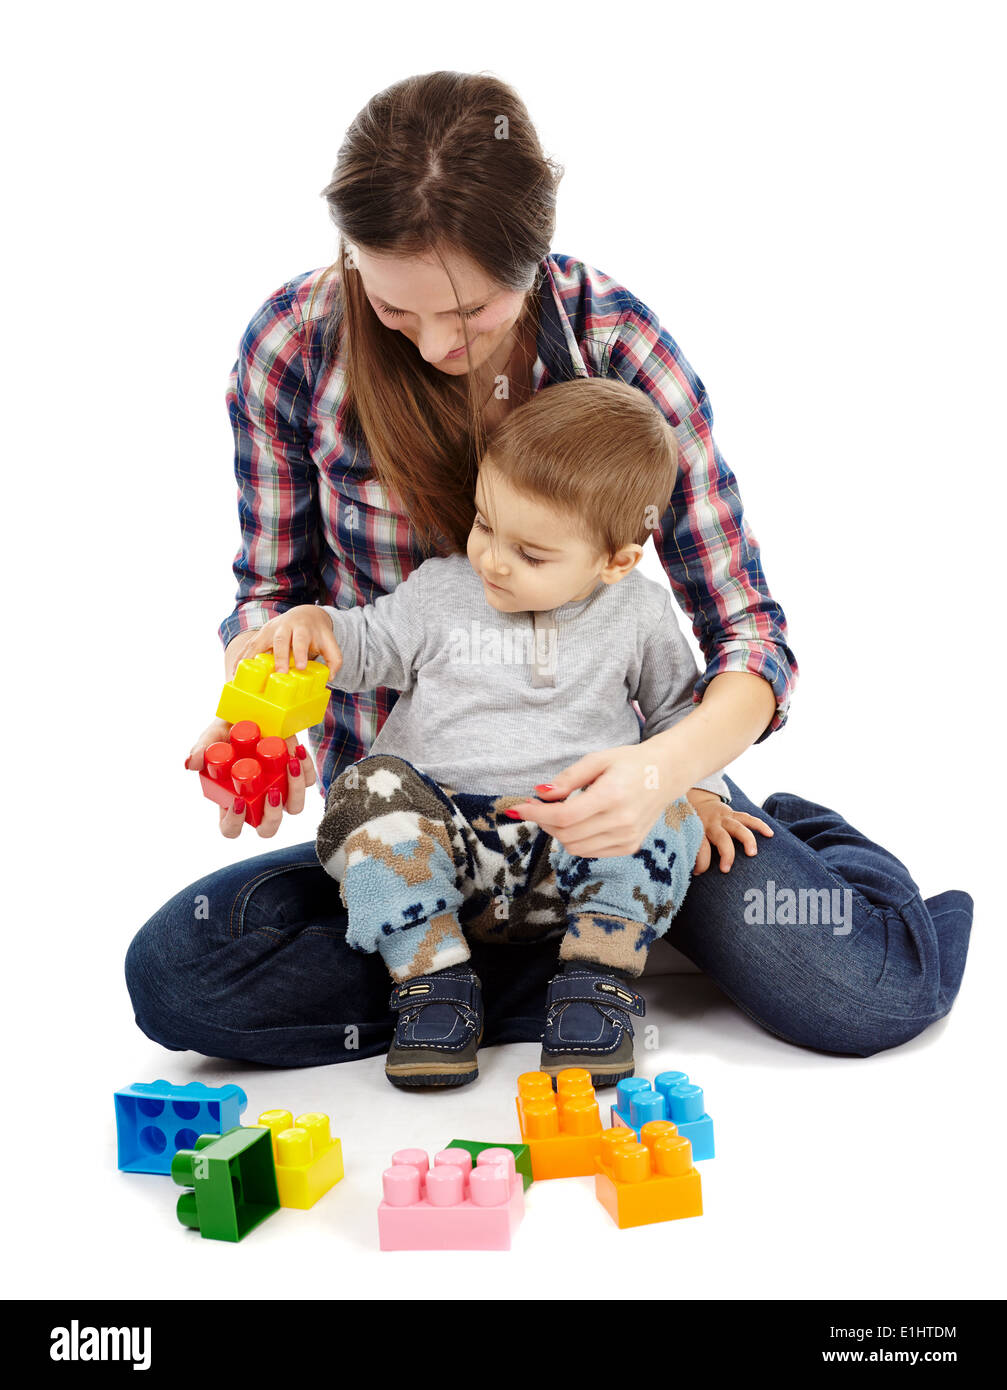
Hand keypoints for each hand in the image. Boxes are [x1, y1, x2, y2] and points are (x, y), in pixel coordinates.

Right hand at [185, 729, 317, 838]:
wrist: (256, 709)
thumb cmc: (230, 729)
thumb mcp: (215, 735)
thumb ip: (203, 748)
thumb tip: (190, 764)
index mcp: (232, 799)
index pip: (230, 828)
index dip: (234, 823)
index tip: (237, 800)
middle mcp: (257, 800)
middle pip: (267, 828)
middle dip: (272, 816)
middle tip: (271, 792)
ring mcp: (280, 790)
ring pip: (294, 807)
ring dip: (295, 790)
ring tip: (290, 764)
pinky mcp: (298, 775)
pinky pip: (309, 782)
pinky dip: (307, 768)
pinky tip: (298, 751)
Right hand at [240, 605, 342, 676]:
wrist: (305, 615)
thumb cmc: (317, 634)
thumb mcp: (329, 643)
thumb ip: (334, 659)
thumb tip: (331, 676)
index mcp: (302, 628)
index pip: (300, 639)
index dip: (299, 652)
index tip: (300, 667)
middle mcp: (284, 626)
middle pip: (280, 640)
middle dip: (279, 657)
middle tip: (279, 673)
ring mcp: (270, 629)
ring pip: (260, 641)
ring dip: (252, 658)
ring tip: (245, 675)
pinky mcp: (260, 635)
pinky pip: (249, 646)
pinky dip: (241, 658)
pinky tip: (234, 672)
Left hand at [505, 743, 685, 857]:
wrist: (667, 774)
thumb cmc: (630, 762)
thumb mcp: (597, 759)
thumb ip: (568, 778)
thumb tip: (541, 793)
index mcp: (612, 796)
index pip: (564, 816)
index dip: (536, 814)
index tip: (519, 807)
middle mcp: (621, 821)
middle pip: (566, 834)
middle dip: (543, 822)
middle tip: (536, 805)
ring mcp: (627, 838)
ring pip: (575, 847)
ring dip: (557, 833)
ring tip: (556, 812)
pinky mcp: (629, 847)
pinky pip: (589, 851)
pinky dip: (575, 840)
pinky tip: (576, 823)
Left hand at [686, 787, 773, 873]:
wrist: (698, 804)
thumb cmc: (693, 828)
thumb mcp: (688, 837)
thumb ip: (693, 853)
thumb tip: (693, 875)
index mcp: (698, 831)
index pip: (700, 848)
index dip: (700, 863)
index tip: (698, 873)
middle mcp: (712, 824)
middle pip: (721, 838)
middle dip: (725, 854)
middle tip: (726, 870)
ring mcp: (724, 818)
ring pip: (738, 827)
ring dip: (747, 840)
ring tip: (752, 853)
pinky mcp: (734, 814)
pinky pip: (748, 818)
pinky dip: (760, 825)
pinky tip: (770, 834)